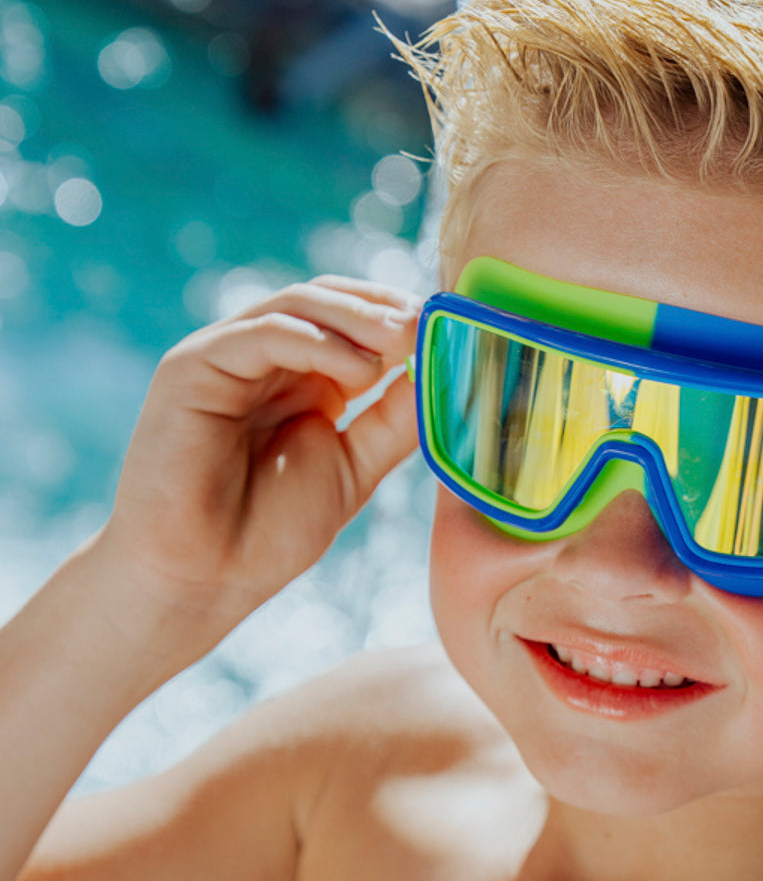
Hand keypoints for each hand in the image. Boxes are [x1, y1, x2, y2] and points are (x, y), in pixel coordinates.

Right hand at [96, 275, 420, 634]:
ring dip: (357, 317)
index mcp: (303, 378)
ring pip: (297, 305)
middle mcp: (264, 359)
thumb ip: (394, 421)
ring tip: (403, 340)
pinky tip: (360, 371)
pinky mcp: (193, 366)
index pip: (354, 321)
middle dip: (383, 308)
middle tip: (428, 324)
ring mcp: (227, 357)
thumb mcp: (354, 466)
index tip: (451, 328)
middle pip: (328, 301)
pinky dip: (316, 342)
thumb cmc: (268, 532)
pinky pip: (262, 334)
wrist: (201, 579)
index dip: (401, 318)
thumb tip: (441, 370)